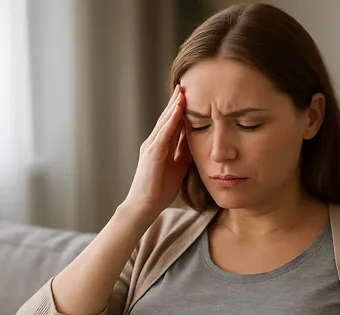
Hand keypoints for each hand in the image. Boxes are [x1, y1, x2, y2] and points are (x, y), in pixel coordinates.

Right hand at [123, 84, 190, 218]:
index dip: (180, 109)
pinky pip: (163, 134)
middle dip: (176, 101)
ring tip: (182, 91)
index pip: (171, 123)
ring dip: (174, 106)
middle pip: (167, 118)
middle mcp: (154, 143)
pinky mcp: (152, 154)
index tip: (189, 95)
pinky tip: (178, 110)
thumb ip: (183, 152)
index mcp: (160, 146)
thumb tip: (195, 139)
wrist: (144, 206)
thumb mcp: (177, 167)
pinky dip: (171, 121)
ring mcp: (151, 147)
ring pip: (164, 122)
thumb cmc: (159, 190)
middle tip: (185, 84)